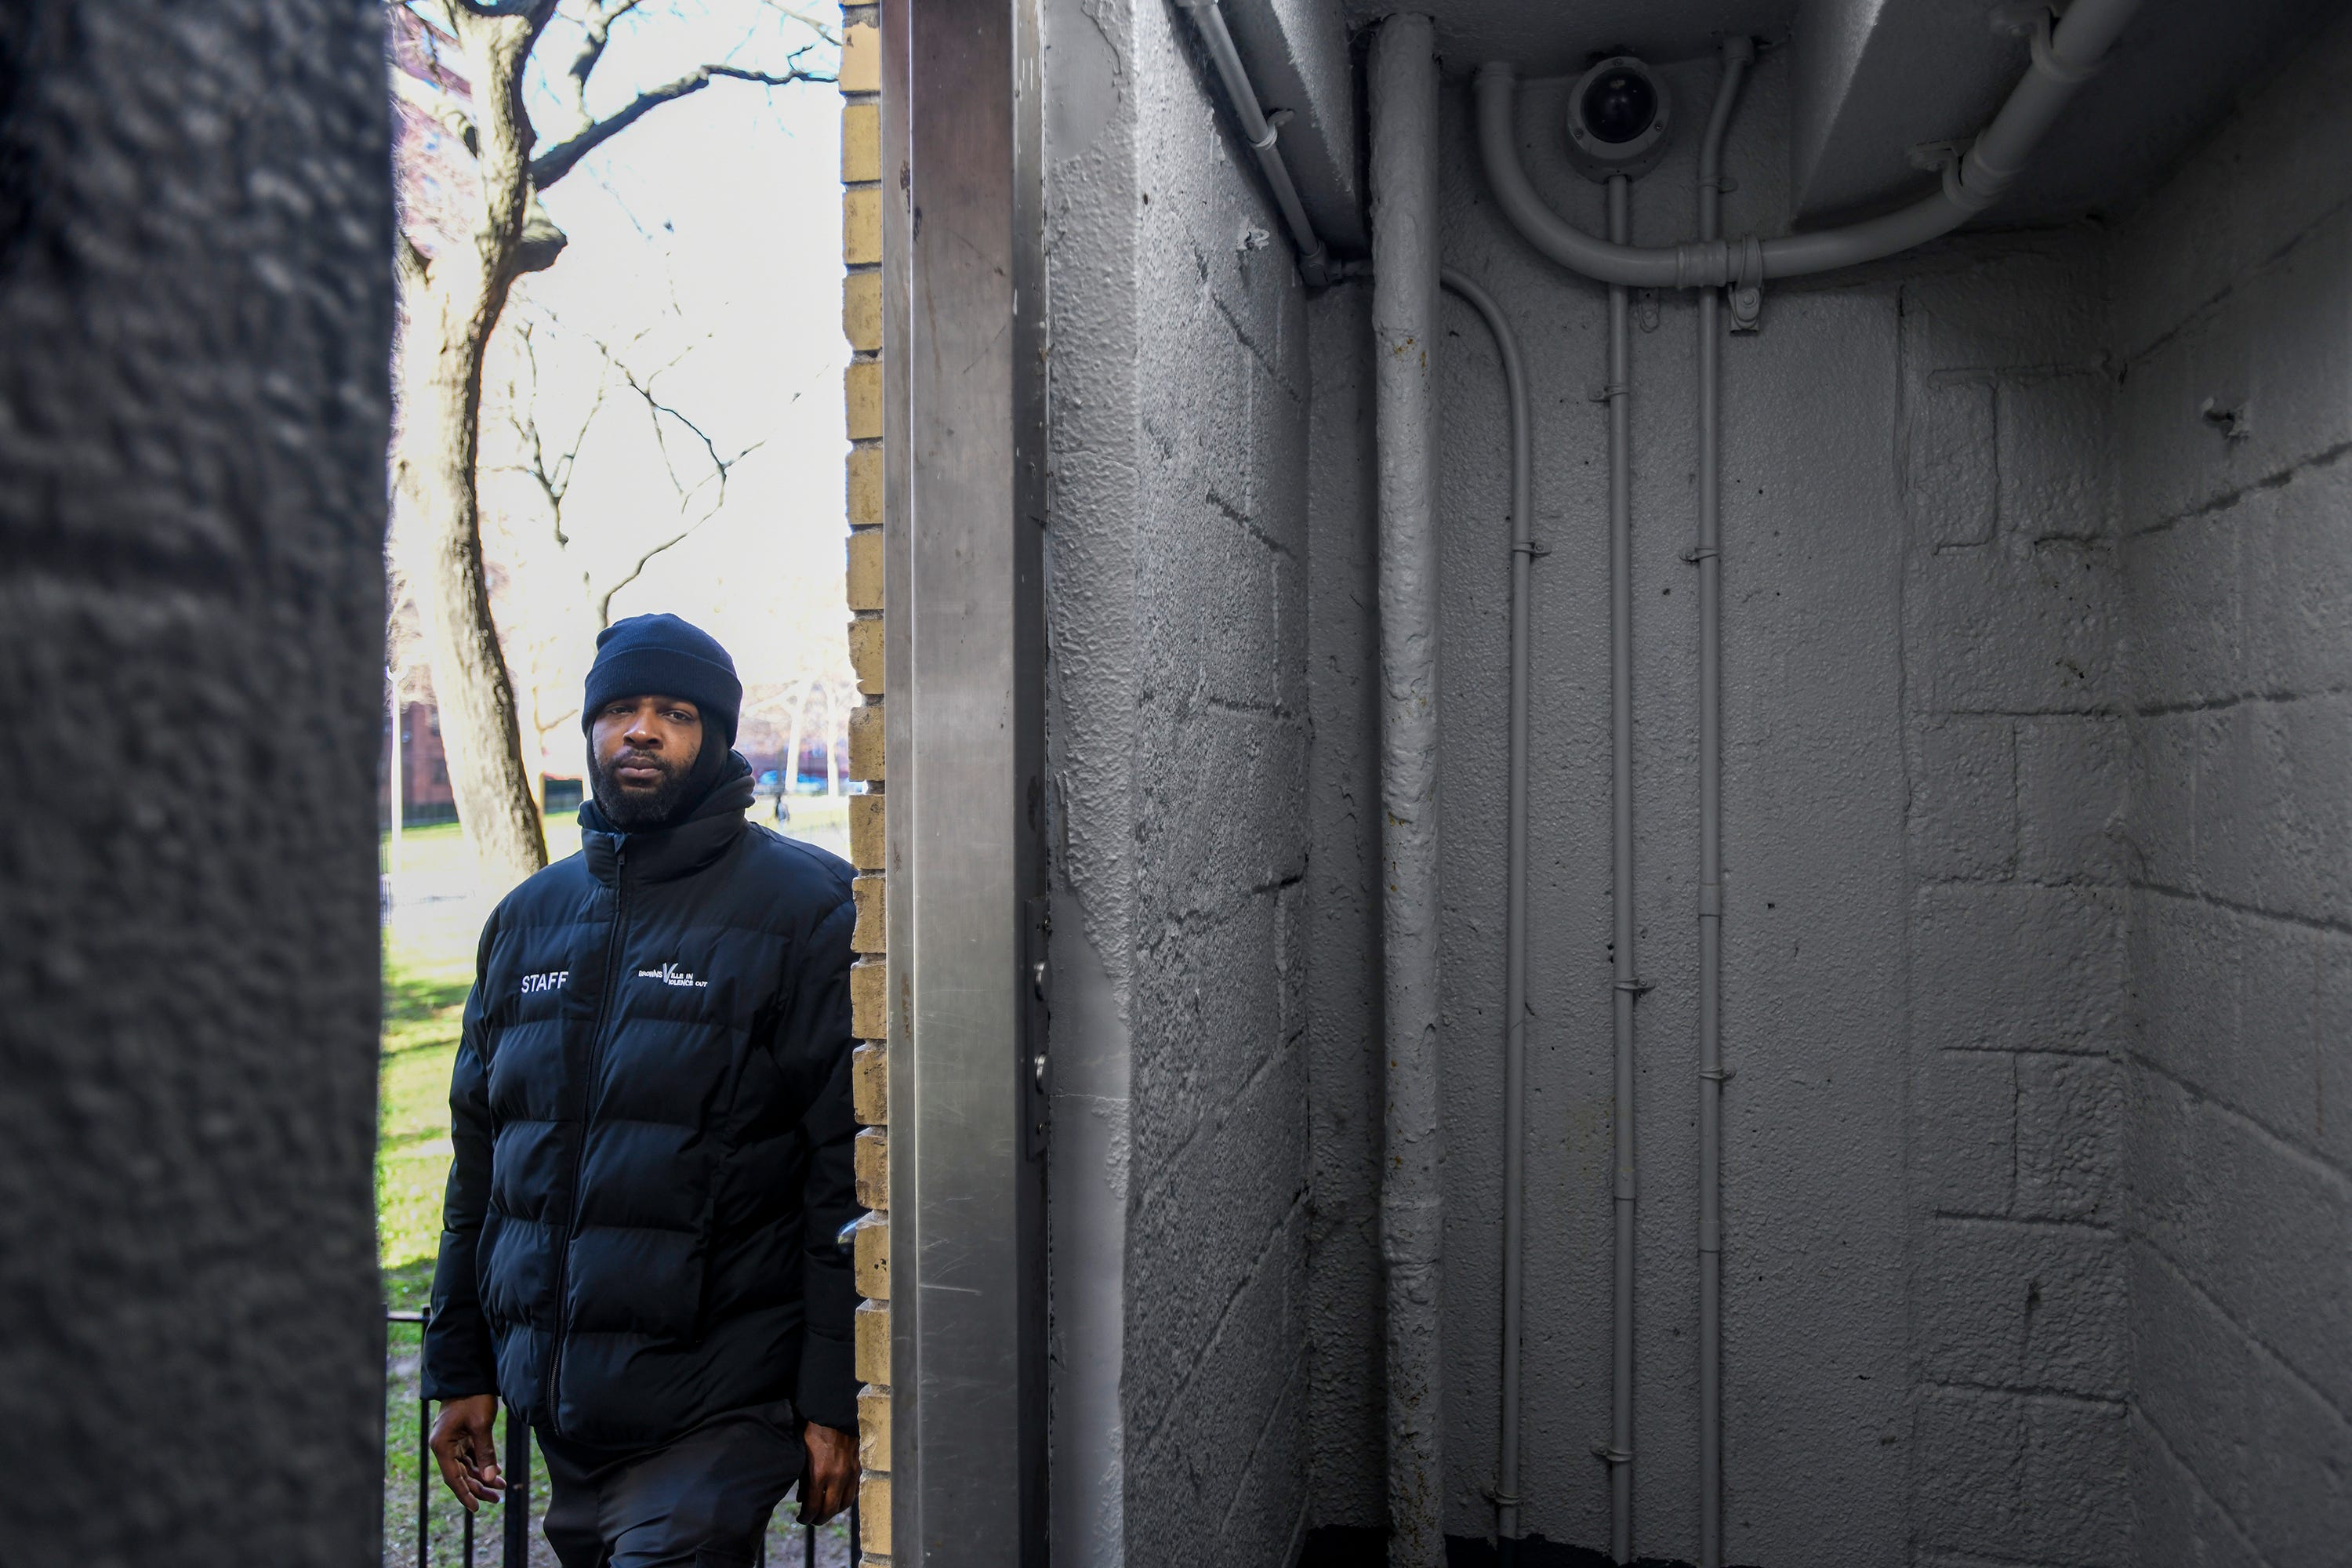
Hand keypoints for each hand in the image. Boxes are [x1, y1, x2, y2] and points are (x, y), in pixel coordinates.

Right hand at [429, 1395, 505, 1512]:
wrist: (470, 1377)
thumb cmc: (473, 1398)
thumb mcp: (481, 1425)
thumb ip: (485, 1453)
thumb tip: (491, 1479)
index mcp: (441, 1445)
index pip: (453, 1478)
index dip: (465, 1494)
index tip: (476, 1508)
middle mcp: (443, 1446)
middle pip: (461, 1475)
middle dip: (479, 1487)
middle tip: (497, 1498)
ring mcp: (451, 1442)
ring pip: (467, 1467)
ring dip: (483, 1477)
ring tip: (501, 1487)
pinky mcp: (461, 1437)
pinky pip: (471, 1457)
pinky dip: (483, 1464)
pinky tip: (497, 1472)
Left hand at [798, 1420, 856, 1525]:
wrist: (832, 1413)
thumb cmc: (812, 1432)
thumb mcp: (802, 1456)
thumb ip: (803, 1480)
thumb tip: (802, 1499)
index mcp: (820, 1474)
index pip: (813, 1506)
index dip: (806, 1517)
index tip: (801, 1519)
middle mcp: (837, 1476)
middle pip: (830, 1509)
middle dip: (819, 1519)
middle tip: (812, 1520)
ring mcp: (849, 1472)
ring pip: (845, 1503)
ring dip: (834, 1511)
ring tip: (825, 1511)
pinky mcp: (857, 1467)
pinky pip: (854, 1491)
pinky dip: (846, 1499)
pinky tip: (838, 1499)